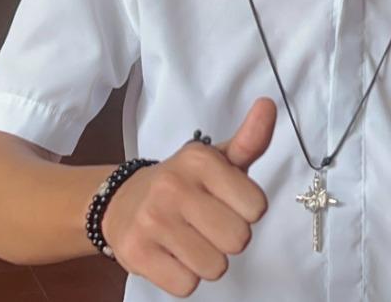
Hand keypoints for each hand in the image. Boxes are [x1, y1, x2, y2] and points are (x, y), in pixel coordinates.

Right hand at [102, 98, 275, 296]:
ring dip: (207, 261)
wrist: (121, 202)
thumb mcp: (215, 160)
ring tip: (189, 241)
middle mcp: (173, 186)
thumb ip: (249, 141)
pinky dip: (184, 277)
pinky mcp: (137, 253)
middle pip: (238, 239)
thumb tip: (268, 106)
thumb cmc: (182, 185)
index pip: (257, 206)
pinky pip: (186, 286)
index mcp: (199, 159)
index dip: (245, 211)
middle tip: (206, 225)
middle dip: (227, 238)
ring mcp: (152, 220)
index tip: (225, 202)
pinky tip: (172, 256)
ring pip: (215, 267)